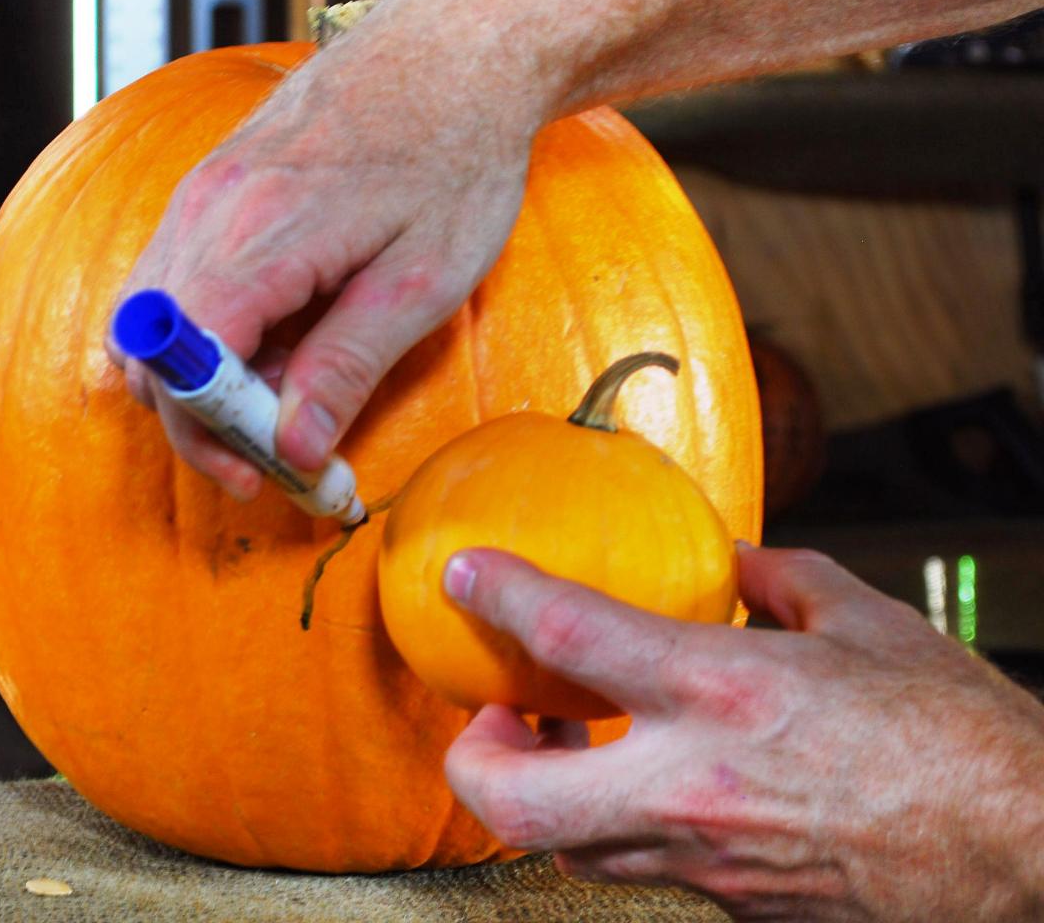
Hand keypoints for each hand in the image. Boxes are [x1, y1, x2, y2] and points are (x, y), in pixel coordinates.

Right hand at [106, 0, 536, 498]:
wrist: (453, 56)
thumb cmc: (455, 158)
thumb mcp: (424, 278)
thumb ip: (350, 364)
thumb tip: (297, 447)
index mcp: (263, 235)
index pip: (185, 362)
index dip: (211, 433)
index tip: (262, 471)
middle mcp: (211, 208)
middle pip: (151, 347)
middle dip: (202, 418)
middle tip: (274, 451)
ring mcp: (204, 190)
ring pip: (153, 316)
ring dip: (201, 375)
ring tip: (283, 389)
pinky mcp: (213, 185)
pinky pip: (175, 277)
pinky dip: (208, 329)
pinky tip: (276, 336)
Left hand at [442, 544, 1043, 920]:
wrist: (1028, 859)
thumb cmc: (958, 740)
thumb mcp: (866, 623)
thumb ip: (779, 582)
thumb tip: (733, 564)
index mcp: (726, 691)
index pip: (571, 636)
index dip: (501, 596)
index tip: (466, 575)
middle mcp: (695, 784)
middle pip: (516, 799)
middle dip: (472, 756)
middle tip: (492, 711)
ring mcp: (704, 858)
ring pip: (565, 845)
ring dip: (539, 791)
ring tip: (559, 739)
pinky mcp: (726, 904)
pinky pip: (638, 864)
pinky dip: (615, 821)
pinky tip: (648, 779)